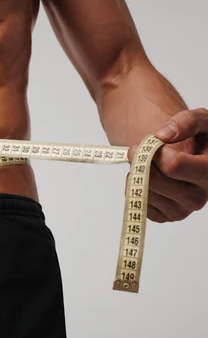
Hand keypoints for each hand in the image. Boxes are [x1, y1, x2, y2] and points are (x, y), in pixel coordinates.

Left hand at [129, 108, 207, 222]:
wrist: (189, 155)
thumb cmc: (197, 137)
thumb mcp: (201, 120)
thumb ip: (187, 122)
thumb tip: (163, 135)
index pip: (173, 166)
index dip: (156, 152)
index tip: (151, 142)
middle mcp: (200, 198)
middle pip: (155, 180)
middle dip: (142, 161)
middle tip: (138, 149)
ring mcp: (181, 210)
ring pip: (145, 191)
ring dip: (138, 173)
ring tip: (149, 163)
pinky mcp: (164, 217)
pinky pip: (138, 202)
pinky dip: (135, 187)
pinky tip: (149, 178)